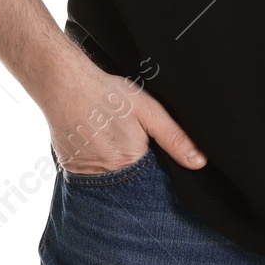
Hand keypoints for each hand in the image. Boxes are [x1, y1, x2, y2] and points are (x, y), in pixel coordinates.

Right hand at [40, 57, 205, 175]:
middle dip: (135, 165)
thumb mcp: (149, 110)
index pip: (152, 178)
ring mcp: (85, 173)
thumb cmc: (109, 94)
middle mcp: (106, 174)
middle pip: (131, 180)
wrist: (65, 84)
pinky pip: (90, 174)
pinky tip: (96, 141)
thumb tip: (199, 163)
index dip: (156, 164)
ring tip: (110, 136)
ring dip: (114, 164)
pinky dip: (96, 162)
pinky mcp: (70, 168)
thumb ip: (174, 138)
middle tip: (125, 136)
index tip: (149, 147)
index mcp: (129, 161)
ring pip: (110, 178)